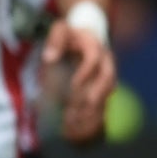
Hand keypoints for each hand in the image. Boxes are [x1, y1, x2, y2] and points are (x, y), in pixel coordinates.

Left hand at [45, 17, 114, 145]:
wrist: (88, 31)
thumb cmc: (71, 32)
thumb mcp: (61, 29)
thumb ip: (55, 41)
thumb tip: (48, 57)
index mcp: (96, 46)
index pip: (94, 59)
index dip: (85, 72)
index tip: (73, 85)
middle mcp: (107, 61)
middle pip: (108, 80)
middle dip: (94, 97)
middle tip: (77, 111)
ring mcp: (107, 75)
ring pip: (107, 94)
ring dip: (93, 110)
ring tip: (74, 123)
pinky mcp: (103, 87)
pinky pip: (102, 103)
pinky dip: (92, 116)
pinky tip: (77, 128)